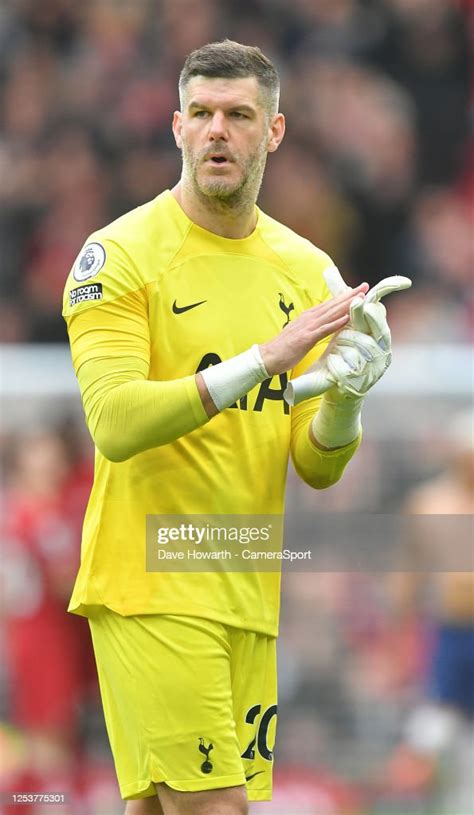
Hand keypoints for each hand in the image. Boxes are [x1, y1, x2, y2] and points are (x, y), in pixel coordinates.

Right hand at [284, 269, 410, 404]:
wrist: (267, 357)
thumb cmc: (283, 349)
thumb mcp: (301, 334)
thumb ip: (312, 328)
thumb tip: (323, 326)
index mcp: (308, 317)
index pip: (330, 304)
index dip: (344, 296)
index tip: (358, 290)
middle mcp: (309, 318)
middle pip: (333, 304)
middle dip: (350, 295)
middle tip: (365, 286)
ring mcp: (308, 327)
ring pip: (331, 313)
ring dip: (347, 304)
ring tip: (361, 297)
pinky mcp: (306, 338)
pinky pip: (324, 329)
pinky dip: (336, 323)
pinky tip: (347, 317)